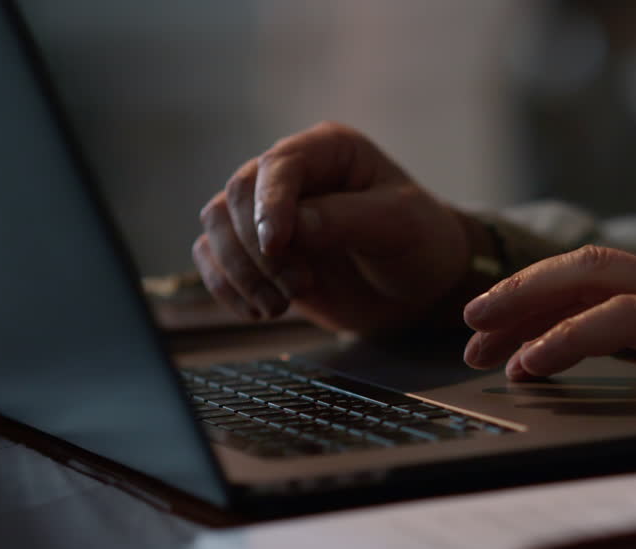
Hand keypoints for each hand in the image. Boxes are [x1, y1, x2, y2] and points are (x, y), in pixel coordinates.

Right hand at [192, 123, 483, 330]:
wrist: (421, 288)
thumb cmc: (420, 244)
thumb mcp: (399, 226)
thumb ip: (345, 220)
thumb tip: (291, 227)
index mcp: (328, 150)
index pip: (278, 166)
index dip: (269, 205)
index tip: (277, 247)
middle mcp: (291, 175)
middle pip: (235, 197)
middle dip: (257, 250)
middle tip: (299, 287)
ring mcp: (269, 213)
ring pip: (216, 228)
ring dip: (241, 273)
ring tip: (281, 306)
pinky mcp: (257, 252)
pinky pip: (214, 259)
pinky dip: (227, 288)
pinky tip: (260, 311)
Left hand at [462, 245, 635, 410]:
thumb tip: (611, 358)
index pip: (594, 279)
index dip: (537, 300)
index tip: (496, 332)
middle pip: (578, 267)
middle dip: (516, 295)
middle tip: (468, 328)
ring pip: (589, 279)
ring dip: (526, 308)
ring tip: (481, 340)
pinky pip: (622, 320)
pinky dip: (569, 338)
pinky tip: (534, 361)